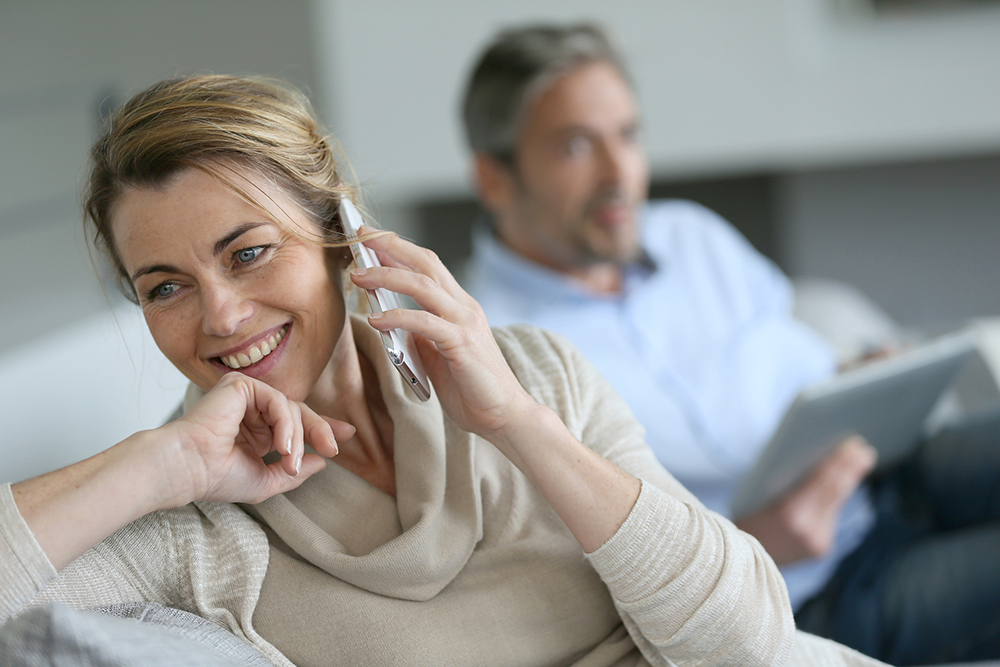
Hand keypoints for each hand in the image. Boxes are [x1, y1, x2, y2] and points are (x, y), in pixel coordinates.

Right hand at [159, 373, 352, 505]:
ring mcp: (245, 396)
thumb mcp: (266, 481)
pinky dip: (286, 425)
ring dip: (297, 439)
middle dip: (321, 430)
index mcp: (255, 432)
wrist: (188, 469)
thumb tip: (322, 462)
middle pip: (299, 412)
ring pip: (292, 408)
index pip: (295, 424)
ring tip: (290, 464)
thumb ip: (295, 472)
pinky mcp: (241, 385)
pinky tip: (281, 447)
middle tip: (334, 448)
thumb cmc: (217, 478)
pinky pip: (278, 401)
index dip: (322, 429)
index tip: (347, 435)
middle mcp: (251, 411)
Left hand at [348, 229, 534, 440]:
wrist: (504, 416)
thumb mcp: (439, 355)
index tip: (371, 239)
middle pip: (426, 263)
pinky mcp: (462, 344)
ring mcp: (465, 323)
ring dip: (387, 276)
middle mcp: (465, 307)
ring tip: (359, 276)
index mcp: (460, 307)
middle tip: (361, 237)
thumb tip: (394, 323)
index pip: (429, 266)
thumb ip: (421, 336)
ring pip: (423, 286)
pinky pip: (424, 322)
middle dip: (391, 246)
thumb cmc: (472, 389)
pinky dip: (397, 317)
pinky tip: (376, 319)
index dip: (400, 249)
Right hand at [735, 436, 876, 565]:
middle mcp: (807, 530)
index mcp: (788, 513)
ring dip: (848, 481)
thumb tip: (818, 459)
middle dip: (851, 468)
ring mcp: (816, 542)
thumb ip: (787, 481)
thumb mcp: (759, 495)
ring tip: (860, 461)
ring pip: (837, 503)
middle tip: (864, 450)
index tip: (853, 444)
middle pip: (835, 491)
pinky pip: (831, 516)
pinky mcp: (820, 549)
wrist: (738, 561)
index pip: (821, 481)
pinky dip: (836, 498)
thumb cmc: (744, 517)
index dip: (839, 460)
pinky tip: (846, 482)